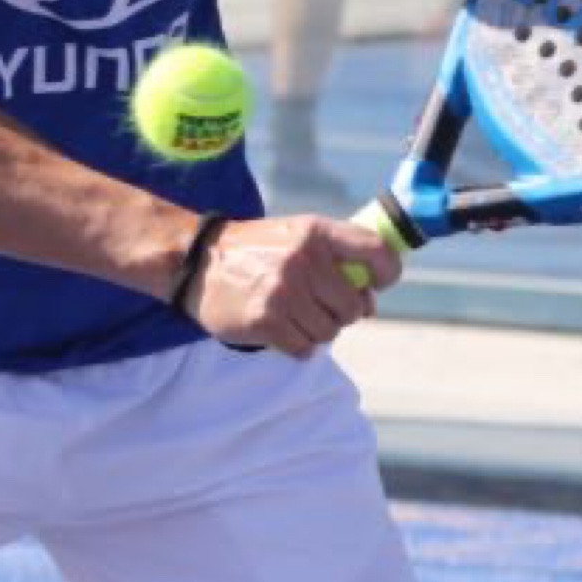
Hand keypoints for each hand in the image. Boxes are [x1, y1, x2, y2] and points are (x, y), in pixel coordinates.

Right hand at [183, 214, 401, 356]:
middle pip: (354, 306)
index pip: (378, 253)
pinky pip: (305, 350)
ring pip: (330, 332)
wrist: (196, 261)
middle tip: (315, 303)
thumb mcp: (297, 237)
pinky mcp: (266, 320)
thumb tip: (371, 302)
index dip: (385, 274)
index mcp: (316, 232)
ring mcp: (285, 291)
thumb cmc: (256, 250)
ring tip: (291, 313)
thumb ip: (337, 260)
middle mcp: (303, 259)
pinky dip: (296, 344)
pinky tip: (278, 326)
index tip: (372, 284)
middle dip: (340, 312)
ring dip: (315, 330)